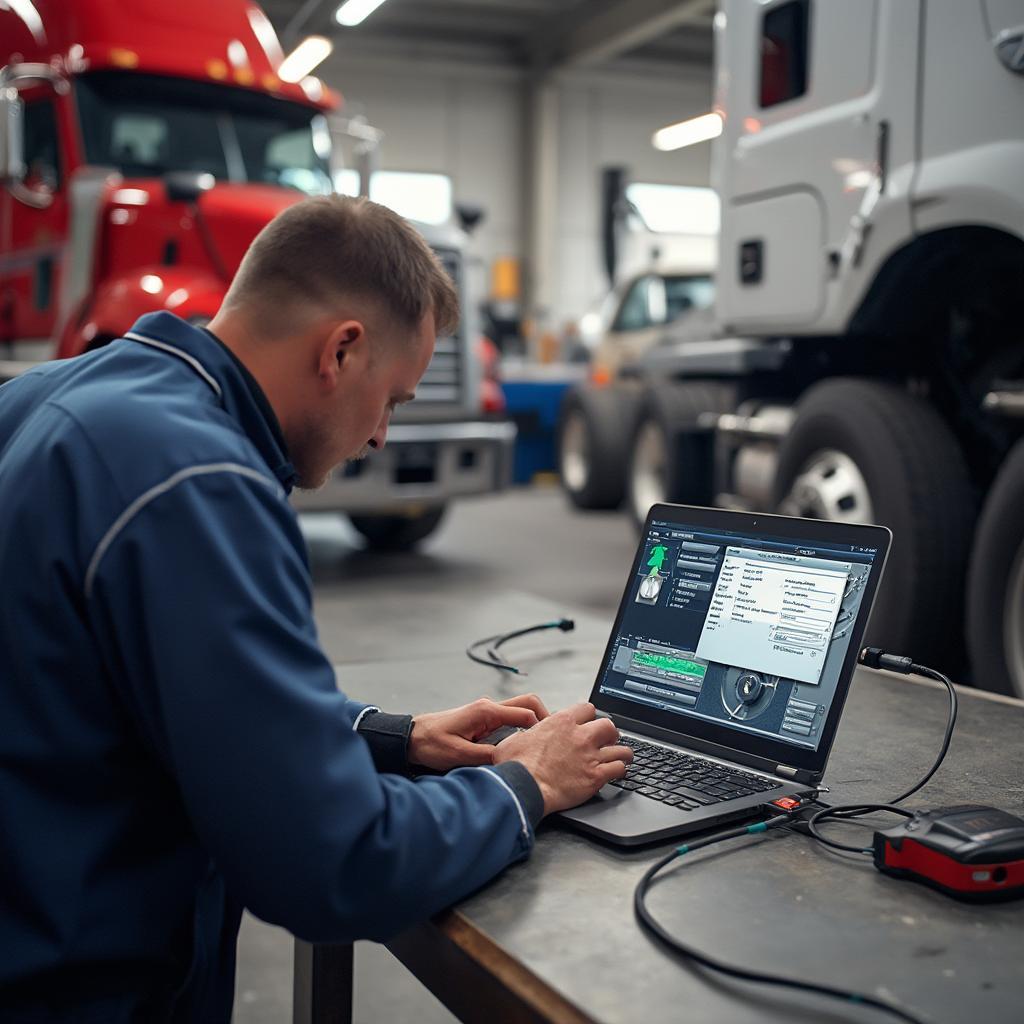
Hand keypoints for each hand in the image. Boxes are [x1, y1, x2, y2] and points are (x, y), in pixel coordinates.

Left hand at [409, 693, 549, 770]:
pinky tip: (522, 746)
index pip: (525, 712)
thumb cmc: (431, 743)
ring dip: (532, 724)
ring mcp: (487, 712)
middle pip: (527, 702)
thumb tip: (513, 761)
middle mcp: (489, 707)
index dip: (542, 726)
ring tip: (540, 745)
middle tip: (553, 738)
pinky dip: (521, 728)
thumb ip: (489, 757)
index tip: (552, 741)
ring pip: (520, 710)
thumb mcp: (460, 755)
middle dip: (544, 717)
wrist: (412, 738)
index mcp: (485, 711)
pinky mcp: (484, 719)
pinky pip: (510, 719)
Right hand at [491, 703, 632, 814]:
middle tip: (606, 740)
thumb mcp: (515, 739)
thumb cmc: (517, 765)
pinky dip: (620, 770)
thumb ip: (525, 734)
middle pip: (608, 725)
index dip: (589, 716)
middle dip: (609, 733)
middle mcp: (580, 736)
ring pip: (620, 748)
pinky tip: (617, 772)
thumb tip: (521, 737)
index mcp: (561, 722)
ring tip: (620, 756)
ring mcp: (590, 756)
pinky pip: (619, 768)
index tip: (588, 723)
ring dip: (620, 752)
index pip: (587, 709)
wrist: (524, 787)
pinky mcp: (596, 776)